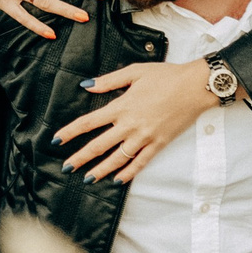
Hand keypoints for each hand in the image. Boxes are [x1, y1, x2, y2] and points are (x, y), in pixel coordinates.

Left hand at [55, 59, 216, 180]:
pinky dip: (128, 173)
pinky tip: (117, 180)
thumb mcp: (134, 72)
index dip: (70, 132)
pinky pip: (140, 162)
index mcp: (121, 106)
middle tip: (66, 167)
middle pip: (99, 145)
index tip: (56, 141)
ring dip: (101, 170)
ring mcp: (145, 137)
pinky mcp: (159, 144)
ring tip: (87, 179)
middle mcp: (130, 125)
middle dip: (80, 158)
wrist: (195, 87)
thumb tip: (86, 85)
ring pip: (117, 159)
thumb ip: (108, 81)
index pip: (88, 122)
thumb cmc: (166, 76)